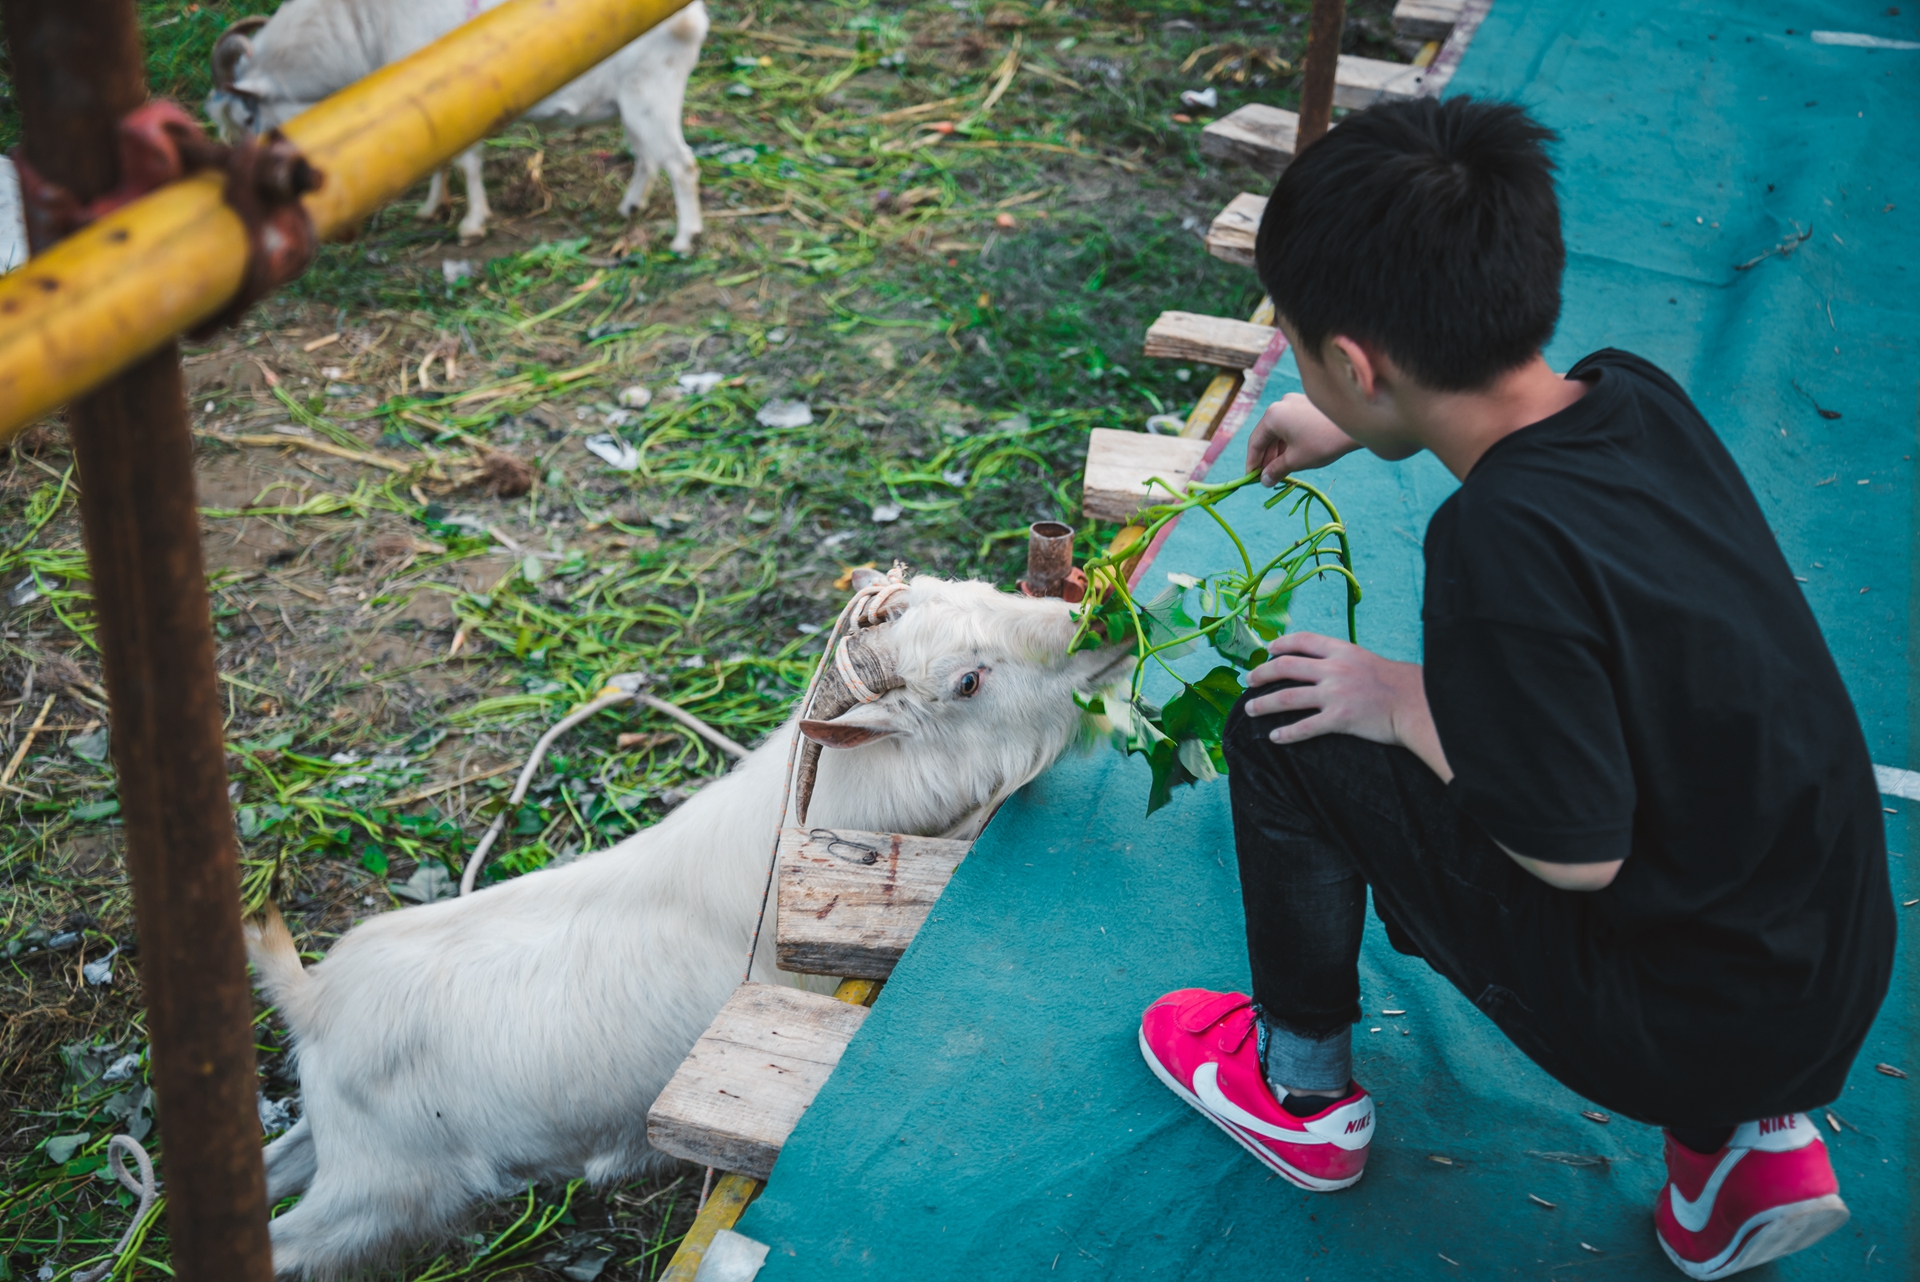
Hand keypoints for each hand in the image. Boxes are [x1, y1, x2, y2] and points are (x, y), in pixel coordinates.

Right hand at [1243, 393, 1361, 485]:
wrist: (1357, 423)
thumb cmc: (1323, 442)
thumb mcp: (1296, 460)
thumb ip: (1276, 470)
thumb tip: (1264, 481)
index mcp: (1272, 416)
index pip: (1255, 442)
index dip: (1252, 463)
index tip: (1252, 478)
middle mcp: (1281, 404)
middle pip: (1267, 435)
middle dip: (1267, 458)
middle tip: (1268, 477)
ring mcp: (1296, 402)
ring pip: (1281, 431)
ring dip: (1279, 451)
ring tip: (1283, 470)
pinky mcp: (1308, 405)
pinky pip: (1292, 425)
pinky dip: (1290, 441)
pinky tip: (1295, 455)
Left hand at [1243, 633, 1451, 779]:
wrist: (1417, 704)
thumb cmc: (1396, 684)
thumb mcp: (1367, 660)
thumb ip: (1342, 660)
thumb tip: (1320, 665)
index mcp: (1342, 650)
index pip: (1303, 640)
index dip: (1281, 643)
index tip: (1268, 650)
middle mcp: (1334, 669)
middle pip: (1286, 667)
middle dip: (1262, 673)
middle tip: (1249, 680)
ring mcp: (1335, 694)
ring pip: (1288, 698)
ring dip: (1264, 704)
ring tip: (1251, 709)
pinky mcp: (1339, 719)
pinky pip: (1305, 727)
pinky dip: (1286, 733)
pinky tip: (1274, 737)